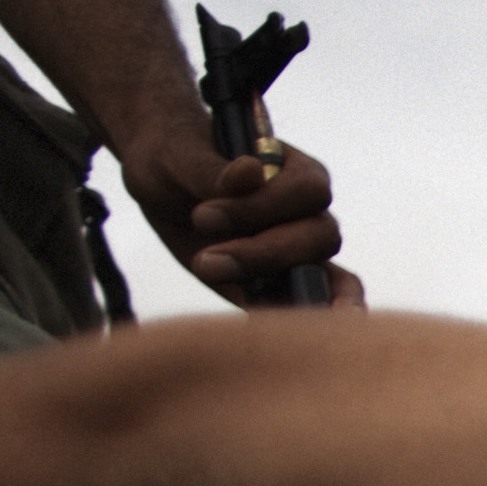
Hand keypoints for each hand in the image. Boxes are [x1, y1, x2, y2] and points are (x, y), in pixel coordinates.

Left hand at [111, 122, 347, 305]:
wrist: (160, 181)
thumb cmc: (174, 156)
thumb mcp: (180, 157)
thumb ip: (215, 170)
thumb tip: (252, 168)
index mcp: (297, 172)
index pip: (309, 193)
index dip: (264, 207)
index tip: (202, 215)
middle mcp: (308, 213)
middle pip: (321, 238)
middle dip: (265, 254)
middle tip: (203, 261)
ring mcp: (299, 252)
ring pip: (326, 276)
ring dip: (274, 286)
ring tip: (220, 285)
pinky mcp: (282, 284)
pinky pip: (311, 305)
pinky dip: (299, 319)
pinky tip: (267, 329)